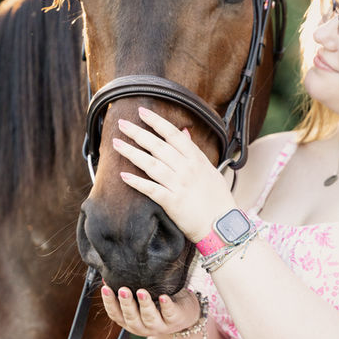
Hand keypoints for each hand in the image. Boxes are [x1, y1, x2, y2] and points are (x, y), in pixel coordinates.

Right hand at [101, 285, 200, 337]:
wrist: (183, 313)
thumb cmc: (156, 301)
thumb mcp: (141, 298)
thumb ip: (128, 290)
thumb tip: (107, 274)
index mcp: (130, 321)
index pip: (115, 314)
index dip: (109, 302)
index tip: (105, 288)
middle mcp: (142, 327)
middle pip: (131, 318)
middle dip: (126, 304)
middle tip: (123, 290)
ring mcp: (159, 326)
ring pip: (149, 318)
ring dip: (145, 305)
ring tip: (142, 291)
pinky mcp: (174, 321)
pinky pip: (169, 314)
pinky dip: (166, 305)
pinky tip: (163, 297)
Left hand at [112, 106, 235, 241]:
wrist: (222, 226)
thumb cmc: (218, 199)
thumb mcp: (210, 170)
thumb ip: (195, 151)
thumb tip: (184, 133)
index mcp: (197, 160)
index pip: (173, 135)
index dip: (157, 122)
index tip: (142, 112)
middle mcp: (186, 169)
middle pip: (158, 146)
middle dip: (138, 133)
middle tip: (122, 123)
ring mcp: (179, 185)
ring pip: (151, 164)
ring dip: (132, 153)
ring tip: (117, 144)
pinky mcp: (172, 202)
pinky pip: (151, 189)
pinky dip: (137, 182)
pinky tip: (123, 175)